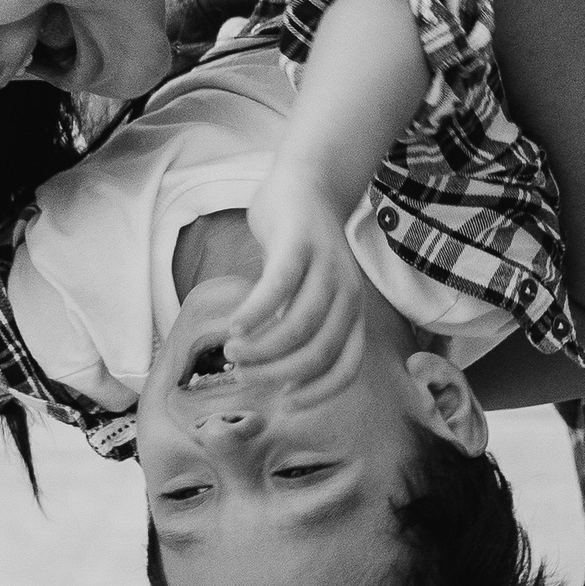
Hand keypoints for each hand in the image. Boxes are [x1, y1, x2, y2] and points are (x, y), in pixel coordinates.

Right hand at [226, 166, 367, 403]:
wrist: (307, 182)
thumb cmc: (300, 248)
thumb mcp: (308, 293)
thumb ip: (298, 328)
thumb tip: (272, 371)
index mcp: (352, 311)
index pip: (346, 365)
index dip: (318, 392)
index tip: (286, 403)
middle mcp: (347, 293)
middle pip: (319, 352)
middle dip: (278, 373)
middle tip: (243, 376)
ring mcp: (325, 268)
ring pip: (299, 326)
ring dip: (262, 349)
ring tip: (232, 351)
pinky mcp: (298, 244)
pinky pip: (278, 288)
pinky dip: (255, 313)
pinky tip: (234, 324)